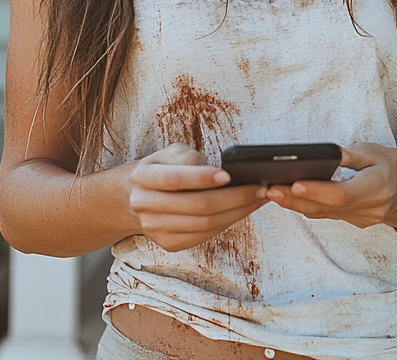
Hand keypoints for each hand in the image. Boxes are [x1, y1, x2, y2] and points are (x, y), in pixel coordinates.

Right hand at [128, 143, 266, 252]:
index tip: (230, 175)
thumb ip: (189, 158)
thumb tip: (219, 173)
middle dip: (234, 198)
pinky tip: (242, 210)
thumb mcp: (171, 152)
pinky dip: (226, 223)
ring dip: (237, 212)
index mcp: (143, 176)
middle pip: (196, 206)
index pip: (175, 179)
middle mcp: (144, 205)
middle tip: (260, 188)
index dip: (203, 178)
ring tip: (258, 199)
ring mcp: (155, 228)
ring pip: (204, 225)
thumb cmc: (163, 167)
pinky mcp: (168, 243)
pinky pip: (203, 236)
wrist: (136, 195)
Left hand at [264, 142, 396, 228]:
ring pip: (323, 215)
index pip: (342, 195)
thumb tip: (325, 154)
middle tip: (270, 189)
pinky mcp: (352, 222)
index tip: (294, 184)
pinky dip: (307, 206)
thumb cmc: (388, 163)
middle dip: (296, 199)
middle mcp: (369, 209)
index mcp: (376, 188)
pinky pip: (326, 216)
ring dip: (296, 205)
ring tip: (271, 192)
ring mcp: (361, 220)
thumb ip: (348, 155)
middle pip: (327, 209)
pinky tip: (288, 197)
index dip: (317, 191)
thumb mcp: (372, 151)